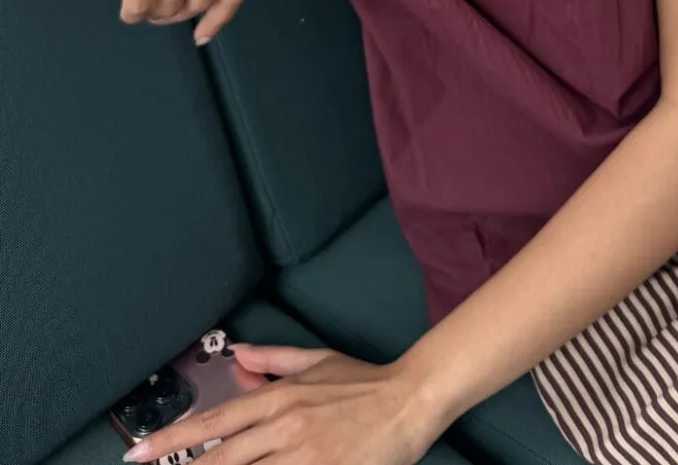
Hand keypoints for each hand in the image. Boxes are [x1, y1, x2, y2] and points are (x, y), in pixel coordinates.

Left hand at [120, 344, 442, 464]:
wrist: (410, 400)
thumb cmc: (364, 383)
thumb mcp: (317, 360)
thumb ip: (274, 358)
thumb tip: (239, 353)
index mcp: (279, 396)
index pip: (214, 421)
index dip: (172, 440)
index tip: (138, 452)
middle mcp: (283, 426)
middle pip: (220, 458)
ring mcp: (303, 455)